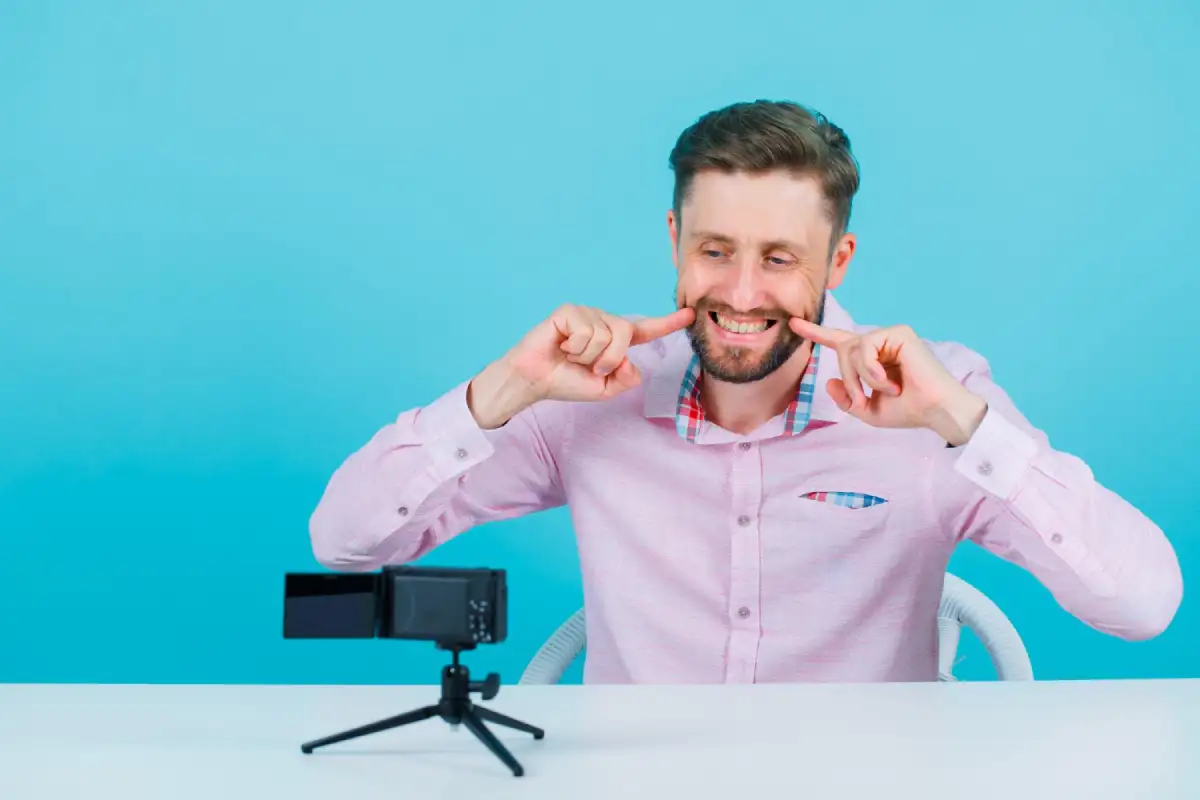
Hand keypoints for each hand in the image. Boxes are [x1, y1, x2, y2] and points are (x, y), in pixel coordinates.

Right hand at [469, 305, 694, 427]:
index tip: (690, 314)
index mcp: (616, 342)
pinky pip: (586, 330)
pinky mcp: (569, 311)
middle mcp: (604, 323)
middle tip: (586, 366)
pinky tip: (561, 347)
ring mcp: (587, 314)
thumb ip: (626, 380)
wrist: (535, 381)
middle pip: (626, 334)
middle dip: (607, 359)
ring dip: (587, 356)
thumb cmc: (566, 382)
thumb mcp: (604, 390)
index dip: (669, 323)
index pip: (646, 330)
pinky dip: (574, 347)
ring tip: (570, 356)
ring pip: (606, 335)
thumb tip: (630, 362)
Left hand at [788, 318, 987, 445]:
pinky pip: (866, 347)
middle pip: (842, 350)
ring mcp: (890, 336)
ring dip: (858, 377)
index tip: (794, 323)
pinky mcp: (899, 333)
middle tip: (863, 400)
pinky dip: (871, 370)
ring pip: (852, 349)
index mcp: (872, 359)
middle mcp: (880, 344)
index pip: (840, 341)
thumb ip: (846, 399)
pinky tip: (889, 383)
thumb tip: (830, 381)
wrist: (936, 411)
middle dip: (849, 380)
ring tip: (882, 392)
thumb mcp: (869, 410)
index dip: (816, 333)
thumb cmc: (908, 411)